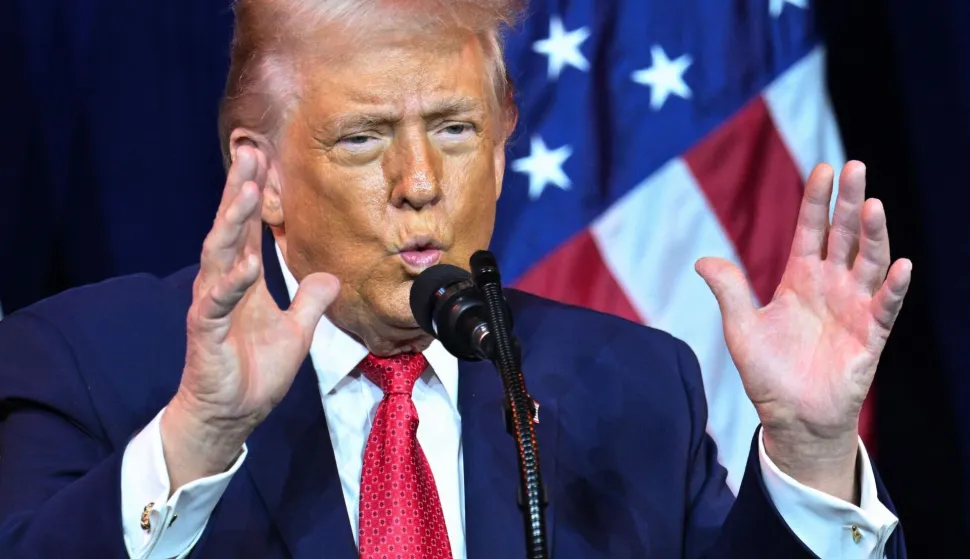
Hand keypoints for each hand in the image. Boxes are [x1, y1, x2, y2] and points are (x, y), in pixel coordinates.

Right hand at [160, 145, 339, 489]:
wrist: (229, 415)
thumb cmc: (255, 372)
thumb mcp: (297, 333)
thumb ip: (310, 302)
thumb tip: (329, 276)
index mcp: (243, 282)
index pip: (249, 230)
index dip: (255, 196)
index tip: (263, 159)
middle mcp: (223, 285)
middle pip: (230, 229)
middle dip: (239, 191)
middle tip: (248, 153)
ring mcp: (211, 306)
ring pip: (219, 256)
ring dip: (233, 223)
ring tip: (249, 192)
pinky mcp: (205, 332)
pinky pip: (217, 303)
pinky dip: (232, 283)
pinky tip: (247, 264)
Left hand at [696, 161, 910, 499]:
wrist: (791, 418)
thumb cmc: (768, 372)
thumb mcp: (741, 328)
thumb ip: (729, 291)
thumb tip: (701, 260)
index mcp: (800, 279)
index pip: (811, 231)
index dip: (817, 201)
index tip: (823, 168)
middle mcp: (831, 286)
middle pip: (844, 236)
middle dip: (849, 202)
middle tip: (856, 167)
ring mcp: (853, 308)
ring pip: (869, 262)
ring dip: (873, 235)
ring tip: (873, 205)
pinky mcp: (870, 337)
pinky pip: (885, 307)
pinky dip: (892, 288)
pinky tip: (900, 265)